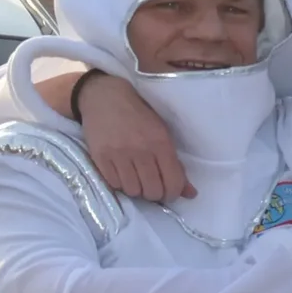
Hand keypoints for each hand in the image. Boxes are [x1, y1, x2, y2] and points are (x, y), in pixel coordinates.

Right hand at [78, 72, 191, 201]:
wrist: (105, 97)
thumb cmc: (138, 115)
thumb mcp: (162, 133)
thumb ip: (176, 165)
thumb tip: (190, 194)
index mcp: (161, 143)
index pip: (172, 182)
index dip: (172, 194)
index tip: (168, 193)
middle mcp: (141, 150)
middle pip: (152, 191)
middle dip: (154, 193)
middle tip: (151, 185)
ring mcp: (119, 155)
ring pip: (132, 191)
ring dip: (136, 189)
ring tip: (135, 178)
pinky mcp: (101, 158)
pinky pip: (114, 184)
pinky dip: (119, 183)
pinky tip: (121, 173)